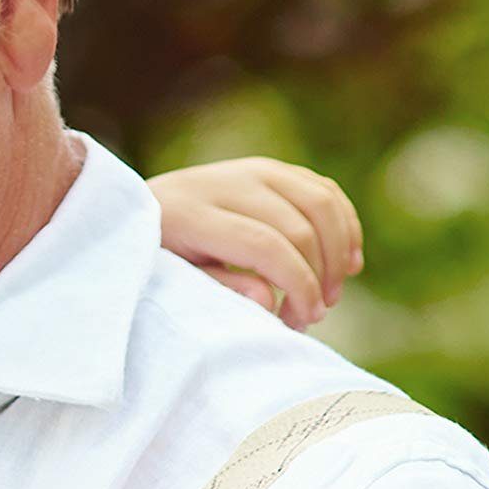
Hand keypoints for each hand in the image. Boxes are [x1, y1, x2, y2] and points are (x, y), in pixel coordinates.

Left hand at [149, 157, 363, 327]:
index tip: (303, 320)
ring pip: (320, 202)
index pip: (266, 246)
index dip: (296, 284)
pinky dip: (344, 225)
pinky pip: (323, 190)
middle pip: (299, 225)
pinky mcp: (272, 169)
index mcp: (194, 214)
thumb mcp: (173, 282)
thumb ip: (219, 289)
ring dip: (339, 251)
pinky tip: (349, 262)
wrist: (140, 211)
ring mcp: (253, 170)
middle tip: (314, 316)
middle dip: (319, 275)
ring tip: (332, 295)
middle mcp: (227, 183)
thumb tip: (269, 300)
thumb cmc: (155, 259)